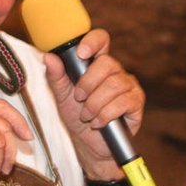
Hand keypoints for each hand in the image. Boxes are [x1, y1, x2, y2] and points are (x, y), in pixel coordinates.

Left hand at [43, 28, 145, 173]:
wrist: (89, 145)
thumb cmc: (77, 118)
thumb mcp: (62, 97)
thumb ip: (56, 77)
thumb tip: (49, 57)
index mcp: (97, 64)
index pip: (101, 40)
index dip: (93, 41)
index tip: (81, 53)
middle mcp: (115, 71)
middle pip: (107, 63)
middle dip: (87, 84)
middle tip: (79, 99)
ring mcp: (128, 85)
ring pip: (114, 84)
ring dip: (95, 103)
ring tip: (87, 115)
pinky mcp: (136, 102)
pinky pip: (123, 102)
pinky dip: (106, 114)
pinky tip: (98, 122)